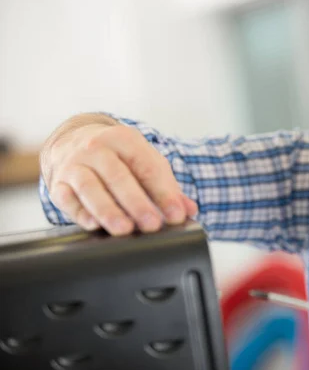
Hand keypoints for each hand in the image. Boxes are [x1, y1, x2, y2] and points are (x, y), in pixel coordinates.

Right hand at [43, 120, 197, 234]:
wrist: (76, 141)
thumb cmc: (120, 157)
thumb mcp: (146, 162)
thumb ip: (168, 187)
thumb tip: (189, 210)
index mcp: (125, 139)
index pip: (147, 167)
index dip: (163, 192)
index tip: (176, 215)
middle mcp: (96, 148)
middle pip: (118, 176)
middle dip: (137, 202)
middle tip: (152, 225)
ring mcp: (74, 164)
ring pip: (90, 187)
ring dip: (108, 210)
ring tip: (124, 229)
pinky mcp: (58, 183)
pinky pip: (66, 198)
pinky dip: (80, 213)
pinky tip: (94, 225)